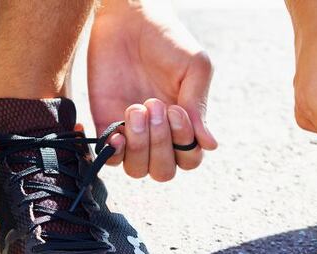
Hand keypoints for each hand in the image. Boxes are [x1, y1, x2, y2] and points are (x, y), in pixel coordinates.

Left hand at [87, 0, 216, 181]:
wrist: (128, 18)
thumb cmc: (167, 40)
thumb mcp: (194, 69)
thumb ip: (198, 106)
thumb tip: (210, 144)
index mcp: (185, 125)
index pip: (190, 159)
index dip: (184, 144)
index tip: (177, 110)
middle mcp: (159, 135)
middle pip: (164, 172)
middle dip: (161, 145)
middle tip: (155, 105)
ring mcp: (132, 132)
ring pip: (138, 169)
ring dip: (139, 145)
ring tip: (136, 108)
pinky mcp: (106, 124)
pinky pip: (109, 158)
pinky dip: (114, 151)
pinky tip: (118, 131)